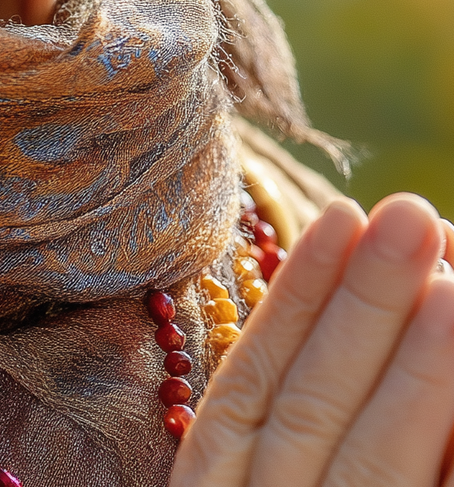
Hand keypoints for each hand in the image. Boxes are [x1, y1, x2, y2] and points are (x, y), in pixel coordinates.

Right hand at [170, 194, 453, 486]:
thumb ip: (276, 402)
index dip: (299, 296)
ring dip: (415, 370)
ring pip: (374, 460)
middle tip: (412, 216)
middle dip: (364, 307)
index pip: (250, 381)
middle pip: (313, 407)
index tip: (344, 213)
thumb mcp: (242, 466)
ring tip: (450, 282)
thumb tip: (341, 257)